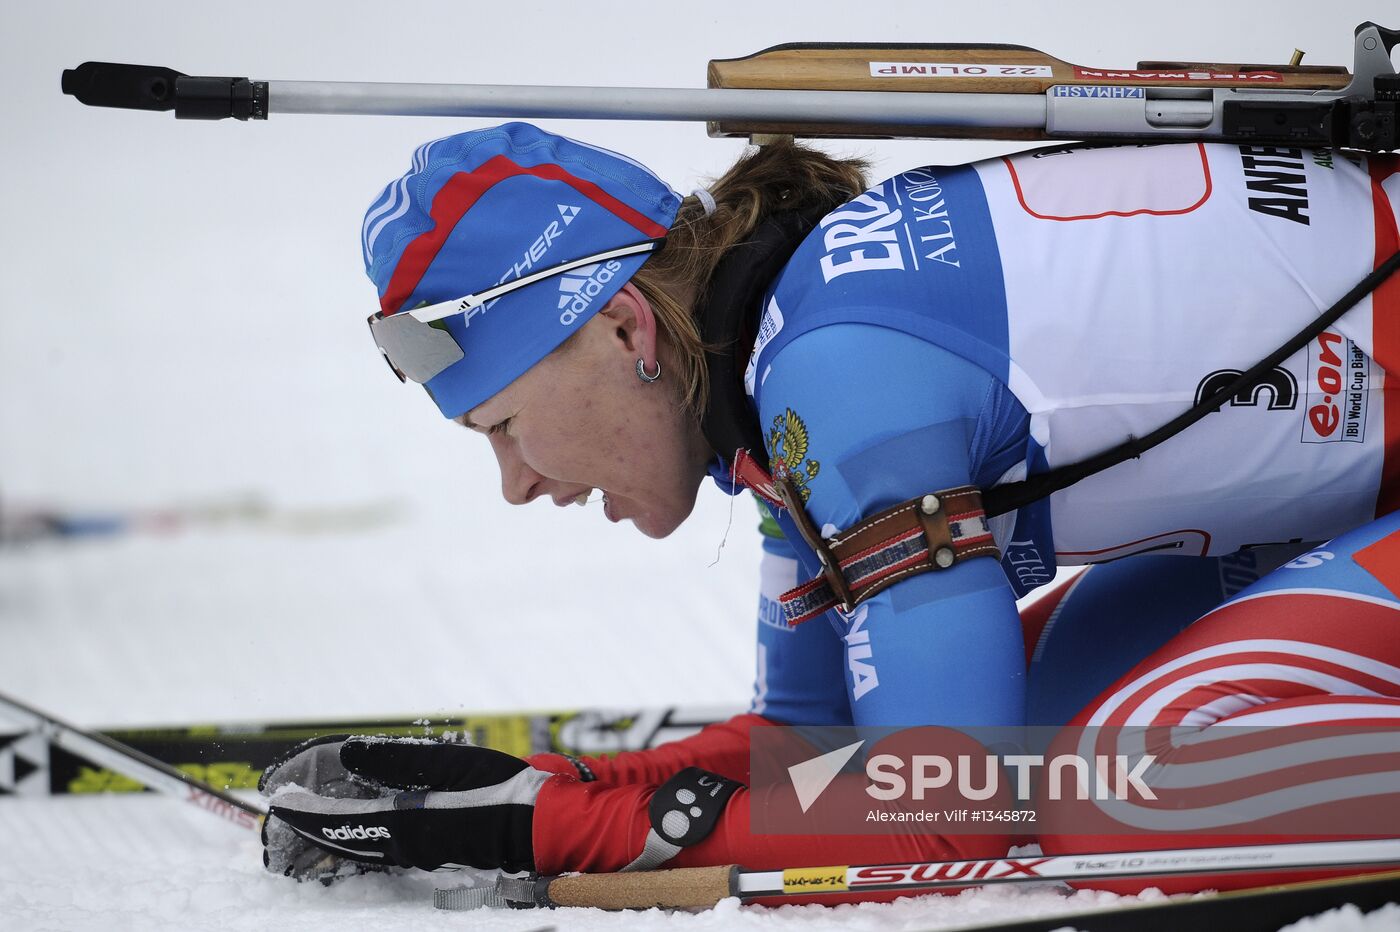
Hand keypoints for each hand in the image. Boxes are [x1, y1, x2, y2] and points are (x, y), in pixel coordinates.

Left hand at [262, 736, 548, 875]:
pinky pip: (373, 842)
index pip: (340, 816)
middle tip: (283, 798)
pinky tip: (348, 816)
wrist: (536, 826)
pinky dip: (351, 829)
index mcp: (406, 823)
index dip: (306, 805)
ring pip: (354, 841)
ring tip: (305, 808)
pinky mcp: (425, 848)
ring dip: (326, 825)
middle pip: (340, 834)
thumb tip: (351, 756)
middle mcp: (402, 843)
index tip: (279, 794)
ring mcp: (413, 849)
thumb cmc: (501, 790)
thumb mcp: (451, 764)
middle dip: (308, 817)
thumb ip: (398, 760)